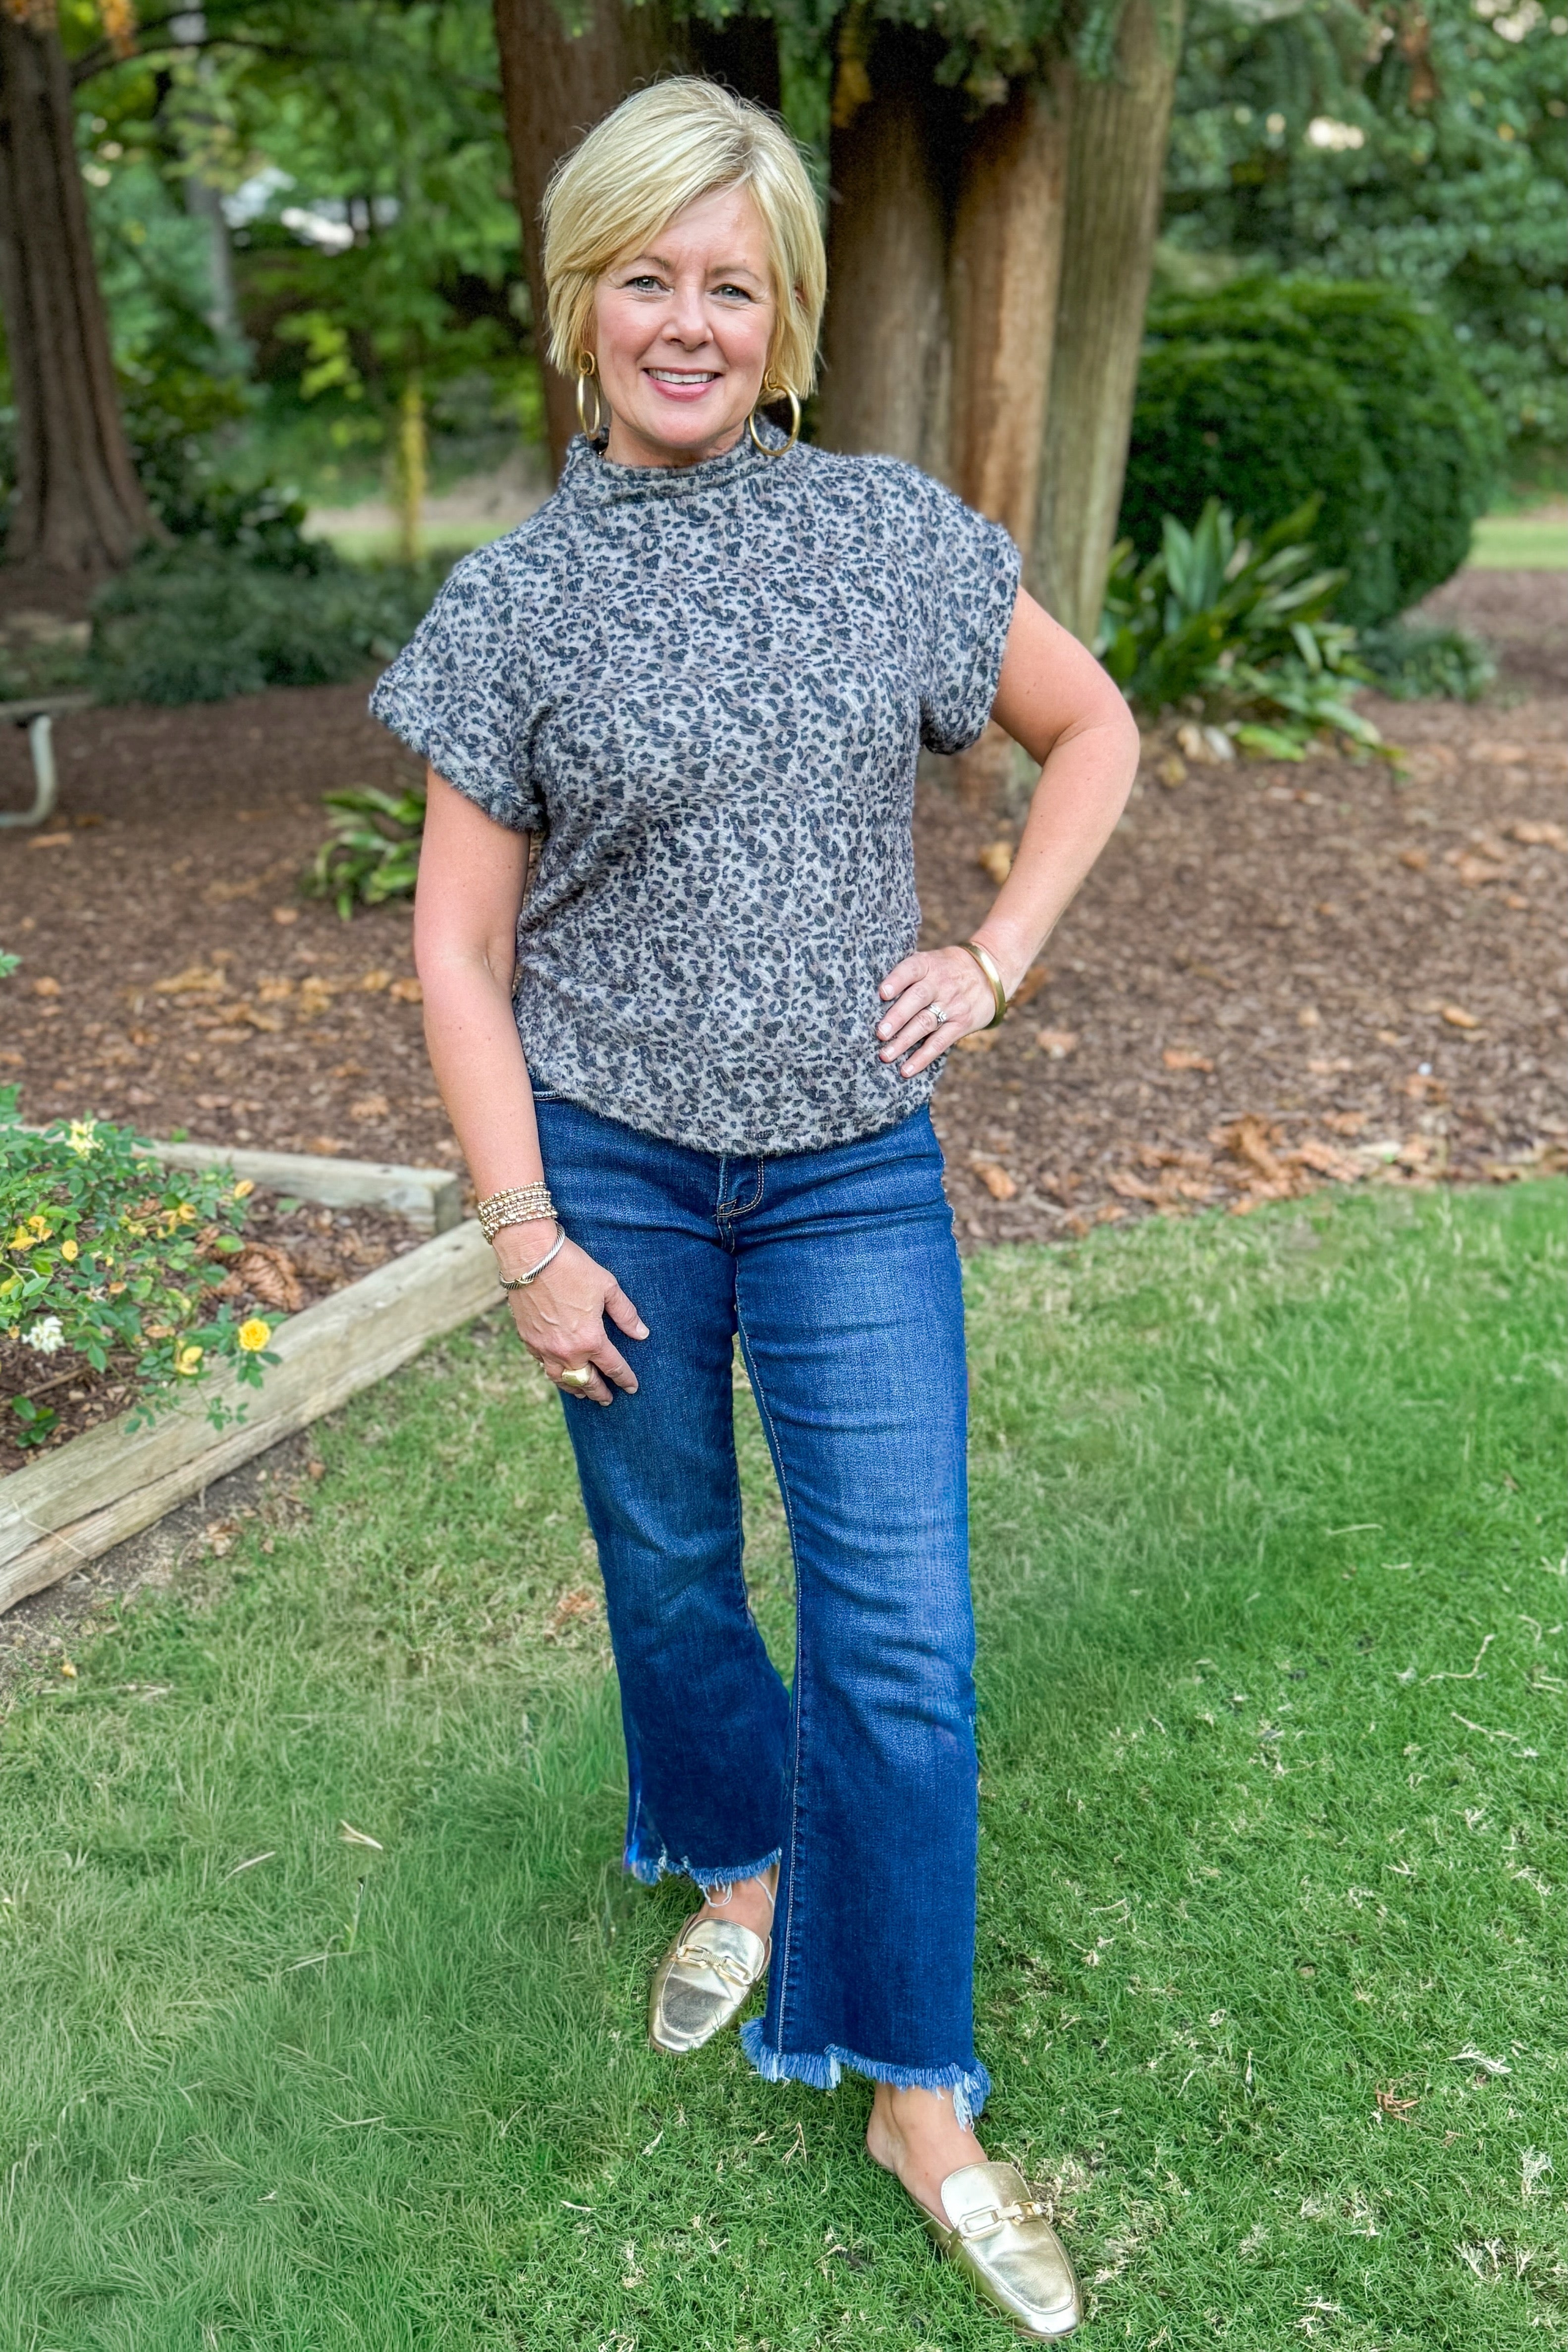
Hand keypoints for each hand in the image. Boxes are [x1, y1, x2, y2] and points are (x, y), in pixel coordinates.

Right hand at [496, 1224, 648, 1405]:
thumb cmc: (572, 1267)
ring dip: (575, 1388)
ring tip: (583, 1393)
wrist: (530, 1257)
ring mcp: (544, 1348)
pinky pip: (543, 1365)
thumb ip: (625, 1314)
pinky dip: (554, 1372)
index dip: (625, 1379)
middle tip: (607, 1399)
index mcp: (591, 1339)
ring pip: (561, 1379)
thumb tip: (642, 1334)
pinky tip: (558, 1371)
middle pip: (586, 1381)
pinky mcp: (528, 1339)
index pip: (613, 1368)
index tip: (632, 1387)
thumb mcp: (607, 1286)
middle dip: (599, 1392)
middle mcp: (567, 1350)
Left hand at [875, 946, 997, 1077]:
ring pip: (925, 1023)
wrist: (992, 973)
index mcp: (929, 965)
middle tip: (880, 1033)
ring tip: (885, 1055)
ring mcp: (952, 1004)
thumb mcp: (933, 961)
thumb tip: (872, 996)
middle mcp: (940, 983)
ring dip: (904, 1041)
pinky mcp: (961, 1024)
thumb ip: (908, 974)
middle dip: (897, 1017)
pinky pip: (940, 1042)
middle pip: (917, 999)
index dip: (897, 980)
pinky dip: (922, 1057)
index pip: (911, 969)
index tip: (882, 993)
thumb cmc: (948, 969)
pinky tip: (907, 1069)